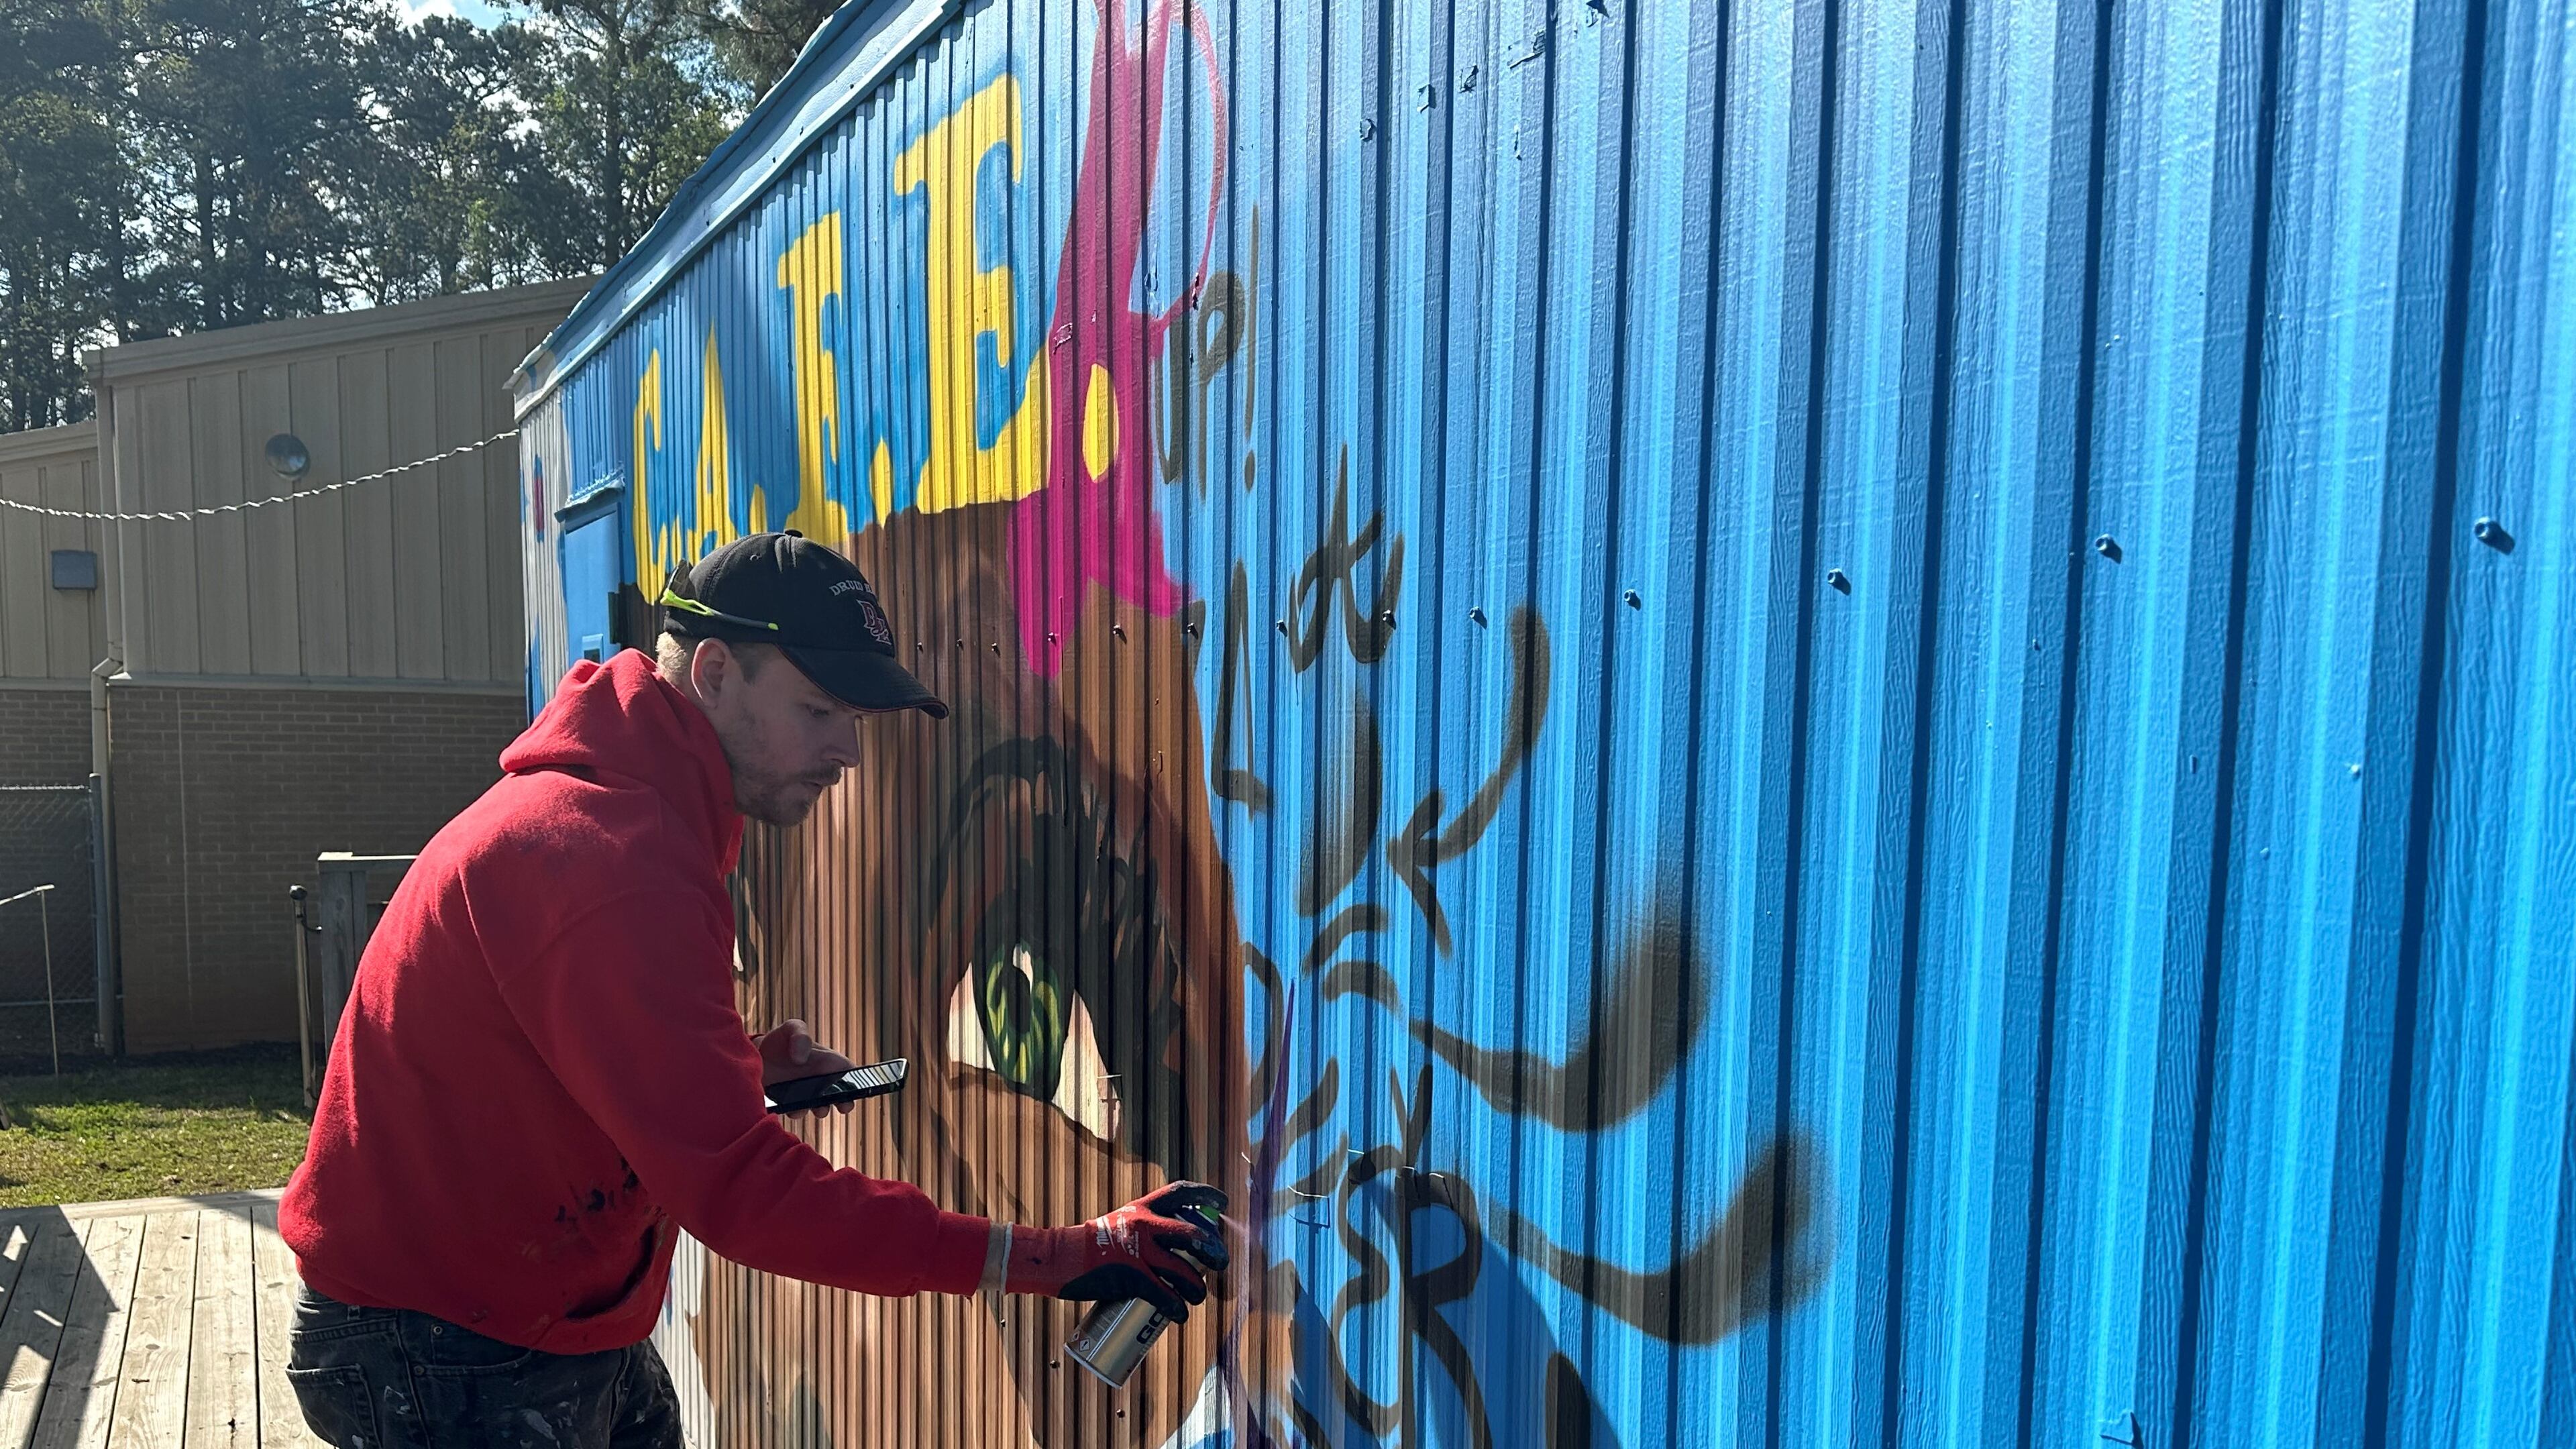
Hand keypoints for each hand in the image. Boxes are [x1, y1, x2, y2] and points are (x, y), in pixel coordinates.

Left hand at [753, 1019, 860, 1117]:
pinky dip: (797, 1112)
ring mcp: (804, 1093)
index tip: (857, 1088)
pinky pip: (797, 1111)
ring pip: (819, 1107)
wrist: (754, 1056)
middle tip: (842, 1105)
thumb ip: (800, 1036)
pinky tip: (791, 1108)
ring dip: (820, 1109)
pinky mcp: (788, 1103)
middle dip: (844, 1102)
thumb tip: (801, 1059)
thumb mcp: (790, 1028)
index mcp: (825, 1060)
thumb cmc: (778, 1040)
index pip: (847, 1071)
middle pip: (839, 1094)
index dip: (856, 1080)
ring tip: (815, 1107)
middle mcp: (818, 1079)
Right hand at [1003, 1182, 1228, 1320]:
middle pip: (1192, 1234)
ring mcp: (1138, 1251)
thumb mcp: (1118, 1226)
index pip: (1180, 1193)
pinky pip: (1164, 1294)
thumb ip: (1142, 1232)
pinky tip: (1180, 1316)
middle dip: (1213, 1249)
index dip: (1205, 1195)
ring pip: (1183, 1270)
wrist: (1058, 1257)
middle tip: (1221, 1263)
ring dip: (1198, 1287)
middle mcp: (1143, 1225)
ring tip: (1199, 1297)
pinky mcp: (1131, 1277)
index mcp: (1141, 1209)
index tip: (1223, 1202)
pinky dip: (1177, 1308)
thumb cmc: (1088, 1246)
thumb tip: (1172, 1250)